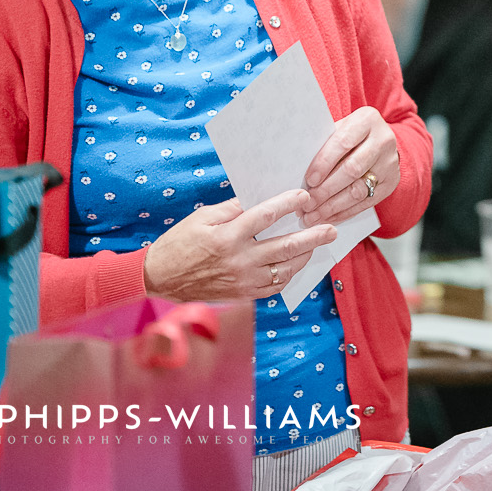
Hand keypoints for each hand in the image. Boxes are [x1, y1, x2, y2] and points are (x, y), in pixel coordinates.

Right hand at [144, 189, 336, 302]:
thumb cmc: (180, 242)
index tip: (305, 196)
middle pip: (285, 246)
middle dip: (312, 236)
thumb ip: (233, 208)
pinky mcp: (242, 294)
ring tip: (317, 245)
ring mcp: (242, 280)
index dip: (289, 204)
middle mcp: (238, 260)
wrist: (160, 277)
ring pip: (284, 269)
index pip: (266, 216)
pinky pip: (273, 286)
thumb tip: (259, 198)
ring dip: (305, 256)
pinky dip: (288, 274)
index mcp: (227, 236)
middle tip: (331, 229)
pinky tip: (295, 264)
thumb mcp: (203, 217)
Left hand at [298, 106, 398, 227]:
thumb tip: (295, 169)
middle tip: (306, 204)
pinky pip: (366, 203)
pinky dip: (345, 212)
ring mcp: (390, 163)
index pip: (343, 142)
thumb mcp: (338, 130)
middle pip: (352, 170)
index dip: (324, 163)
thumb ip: (322, 144)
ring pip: (359, 190)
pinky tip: (328, 218)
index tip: (309, 181)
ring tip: (313, 216)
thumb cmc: (349, 136)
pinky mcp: (391, 183)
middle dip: (326, 190)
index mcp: (367, 120)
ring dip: (333, 206)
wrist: (380, 141)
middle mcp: (383, 141)